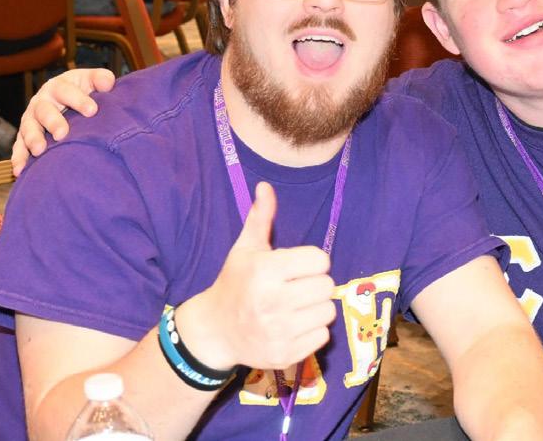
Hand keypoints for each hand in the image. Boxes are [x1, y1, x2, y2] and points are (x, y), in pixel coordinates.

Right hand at [12, 68, 114, 175]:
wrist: (65, 99)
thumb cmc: (81, 90)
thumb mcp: (90, 80)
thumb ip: (100, 79)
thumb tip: (107, 83)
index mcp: (58, 87)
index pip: (66, 90)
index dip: (78, 100)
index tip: (92, 110)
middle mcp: (41, 102)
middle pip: (44, 111)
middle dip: (53, 122)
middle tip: (62, 134)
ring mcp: (31, 119)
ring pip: (29, 128)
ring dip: (33, 140)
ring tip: (40, 151)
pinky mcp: (25, 136)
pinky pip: (19, 147)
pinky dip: (19, 158)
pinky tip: (20, 171)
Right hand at [177, 182, 337, 369]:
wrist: (214, 331)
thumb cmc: (235, 284)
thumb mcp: (245, 249)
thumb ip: (260, 218)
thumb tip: (265, 186)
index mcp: (265, 271)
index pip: (320, 260)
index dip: (312, 262)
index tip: (297, 267)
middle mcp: (272, 301)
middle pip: (327, 286)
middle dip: (315, 285)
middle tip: (297, 288)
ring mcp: (278, 331)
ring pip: (328, 312)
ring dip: (316, 308)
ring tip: (295, 307)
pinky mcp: (285, 355)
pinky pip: (322, 337)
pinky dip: (312, 331)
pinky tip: (293, 326)